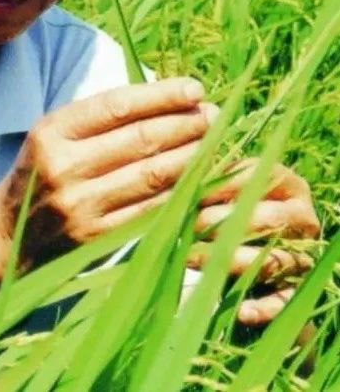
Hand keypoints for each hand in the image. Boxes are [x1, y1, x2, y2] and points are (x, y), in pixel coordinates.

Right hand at [0, 77, 214, 268]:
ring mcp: (81, 205)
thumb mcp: (56, 133)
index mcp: (52, 131)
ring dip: (191, 156)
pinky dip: (181, 192)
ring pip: (152, 176)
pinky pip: (151, 210)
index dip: (161, 96)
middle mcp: (64, 166)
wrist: (11, 233)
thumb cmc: (43, 169)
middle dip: (184, 124)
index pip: (116, 106)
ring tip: (213, 142)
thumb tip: (166, 96)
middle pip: (140, 139)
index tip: (195, 89)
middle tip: (213, 116)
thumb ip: (101, 116)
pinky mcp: (97, 237)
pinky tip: (199, 178)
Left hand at [190, 158, 319, 324]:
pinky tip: (240, 311)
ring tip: (190, 258)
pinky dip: (263, 308)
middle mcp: (301, 217)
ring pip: (271, 260)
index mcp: (285, 183)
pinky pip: (284, 301)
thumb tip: (182, 174)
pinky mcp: (295, 289)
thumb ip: (206, 178)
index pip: (256, 178)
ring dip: (229, 261)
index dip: (221, 186)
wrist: (244, 246)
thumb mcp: (219, 187)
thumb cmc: (224, 205)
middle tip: (187, 226)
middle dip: (221, 223)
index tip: (189, 193)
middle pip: (267, 220)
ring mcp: (302, 253)